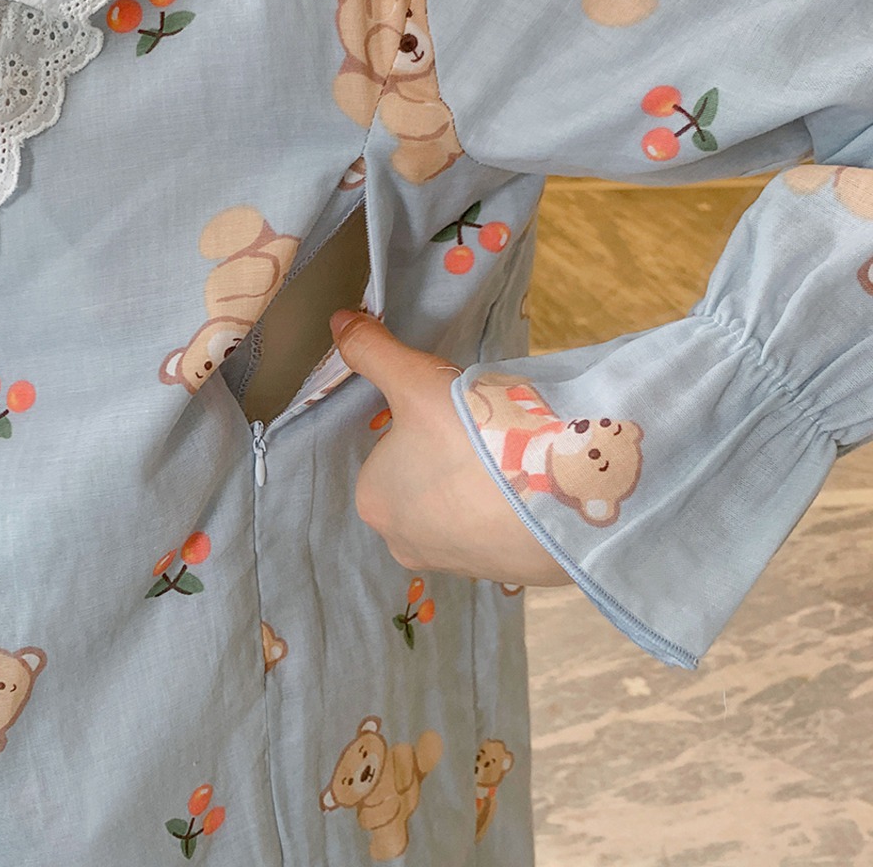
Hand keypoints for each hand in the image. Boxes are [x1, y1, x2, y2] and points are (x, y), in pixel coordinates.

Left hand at [330, 309, 570, 586]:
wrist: (557, 497)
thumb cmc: (470, 438)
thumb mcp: (415, 380)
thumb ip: (372, 351)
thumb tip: (338, 321)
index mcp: (373, 500)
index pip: (386, 453)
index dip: (420, 425)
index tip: (450, 414)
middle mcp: (403, 543)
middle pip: (420, 481)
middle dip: (449, 458)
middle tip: (482, 434)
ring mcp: (453, 565)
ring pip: (459, 508)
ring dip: (479, 484)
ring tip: (510, 456)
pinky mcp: (499, 574)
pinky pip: (493, 531)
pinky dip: (505, 509)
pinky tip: (528, 485)